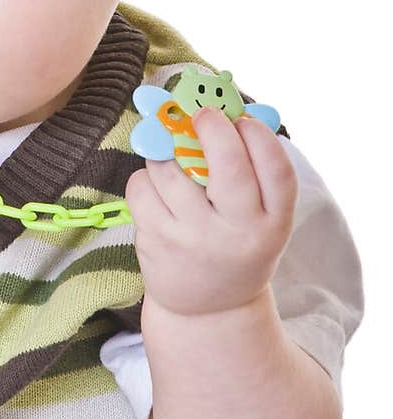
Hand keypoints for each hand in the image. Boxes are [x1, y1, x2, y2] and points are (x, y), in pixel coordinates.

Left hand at [124, 106, 298, 317]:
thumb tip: (220, 108)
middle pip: (229, 166)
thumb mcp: (258, 218)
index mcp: (274, 223)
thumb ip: (250, 171)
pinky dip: (144, 177)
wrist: (208, 311)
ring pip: (172, 170)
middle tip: (202, 116)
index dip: (261, 137)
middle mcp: (239, 233)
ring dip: (167, 153)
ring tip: (173, 161)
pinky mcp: (158, 242)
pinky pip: (141, 187)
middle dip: (212, 129)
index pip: (277, 171)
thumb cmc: (235, 244)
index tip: (243, 119)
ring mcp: (196, 239)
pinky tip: (156, 190)